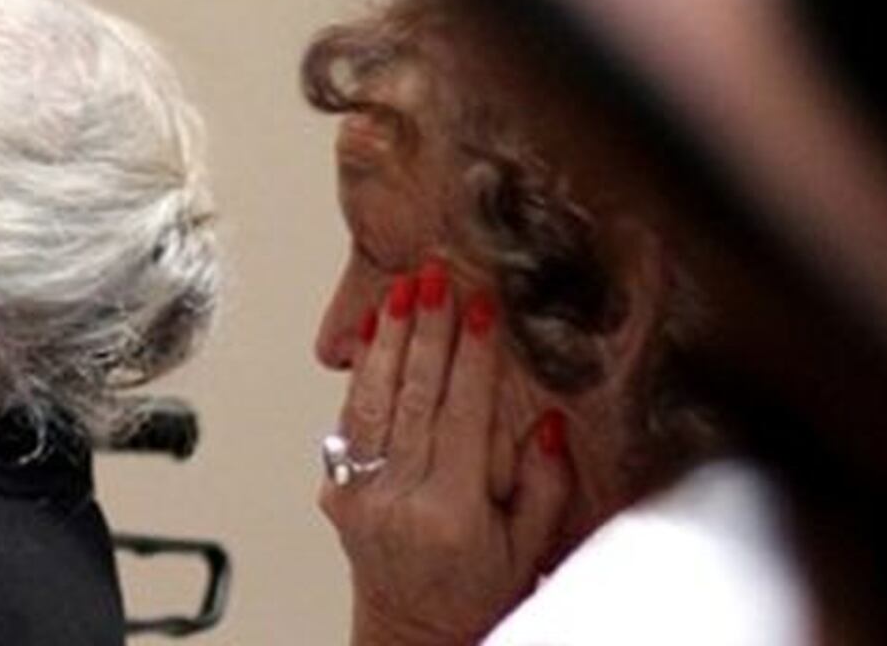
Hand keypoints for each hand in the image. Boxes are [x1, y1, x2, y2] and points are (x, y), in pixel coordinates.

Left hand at [323, 257, 574, 645]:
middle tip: (435, 276)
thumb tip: (551, 423)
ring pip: (374, 400)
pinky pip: (350, 418)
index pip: (462, 418)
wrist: (414, 632)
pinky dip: (361, 371)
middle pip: (414, 397)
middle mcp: (398, 500)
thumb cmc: (479, 589)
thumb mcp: (529, 549)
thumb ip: (544, 486)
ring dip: (389, 338)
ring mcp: (358, 494)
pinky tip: (373, 332)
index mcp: (451, 514)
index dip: (473, 359)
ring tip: (402, 289)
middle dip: (427, 330)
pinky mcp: (334, 489)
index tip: (483, 309)